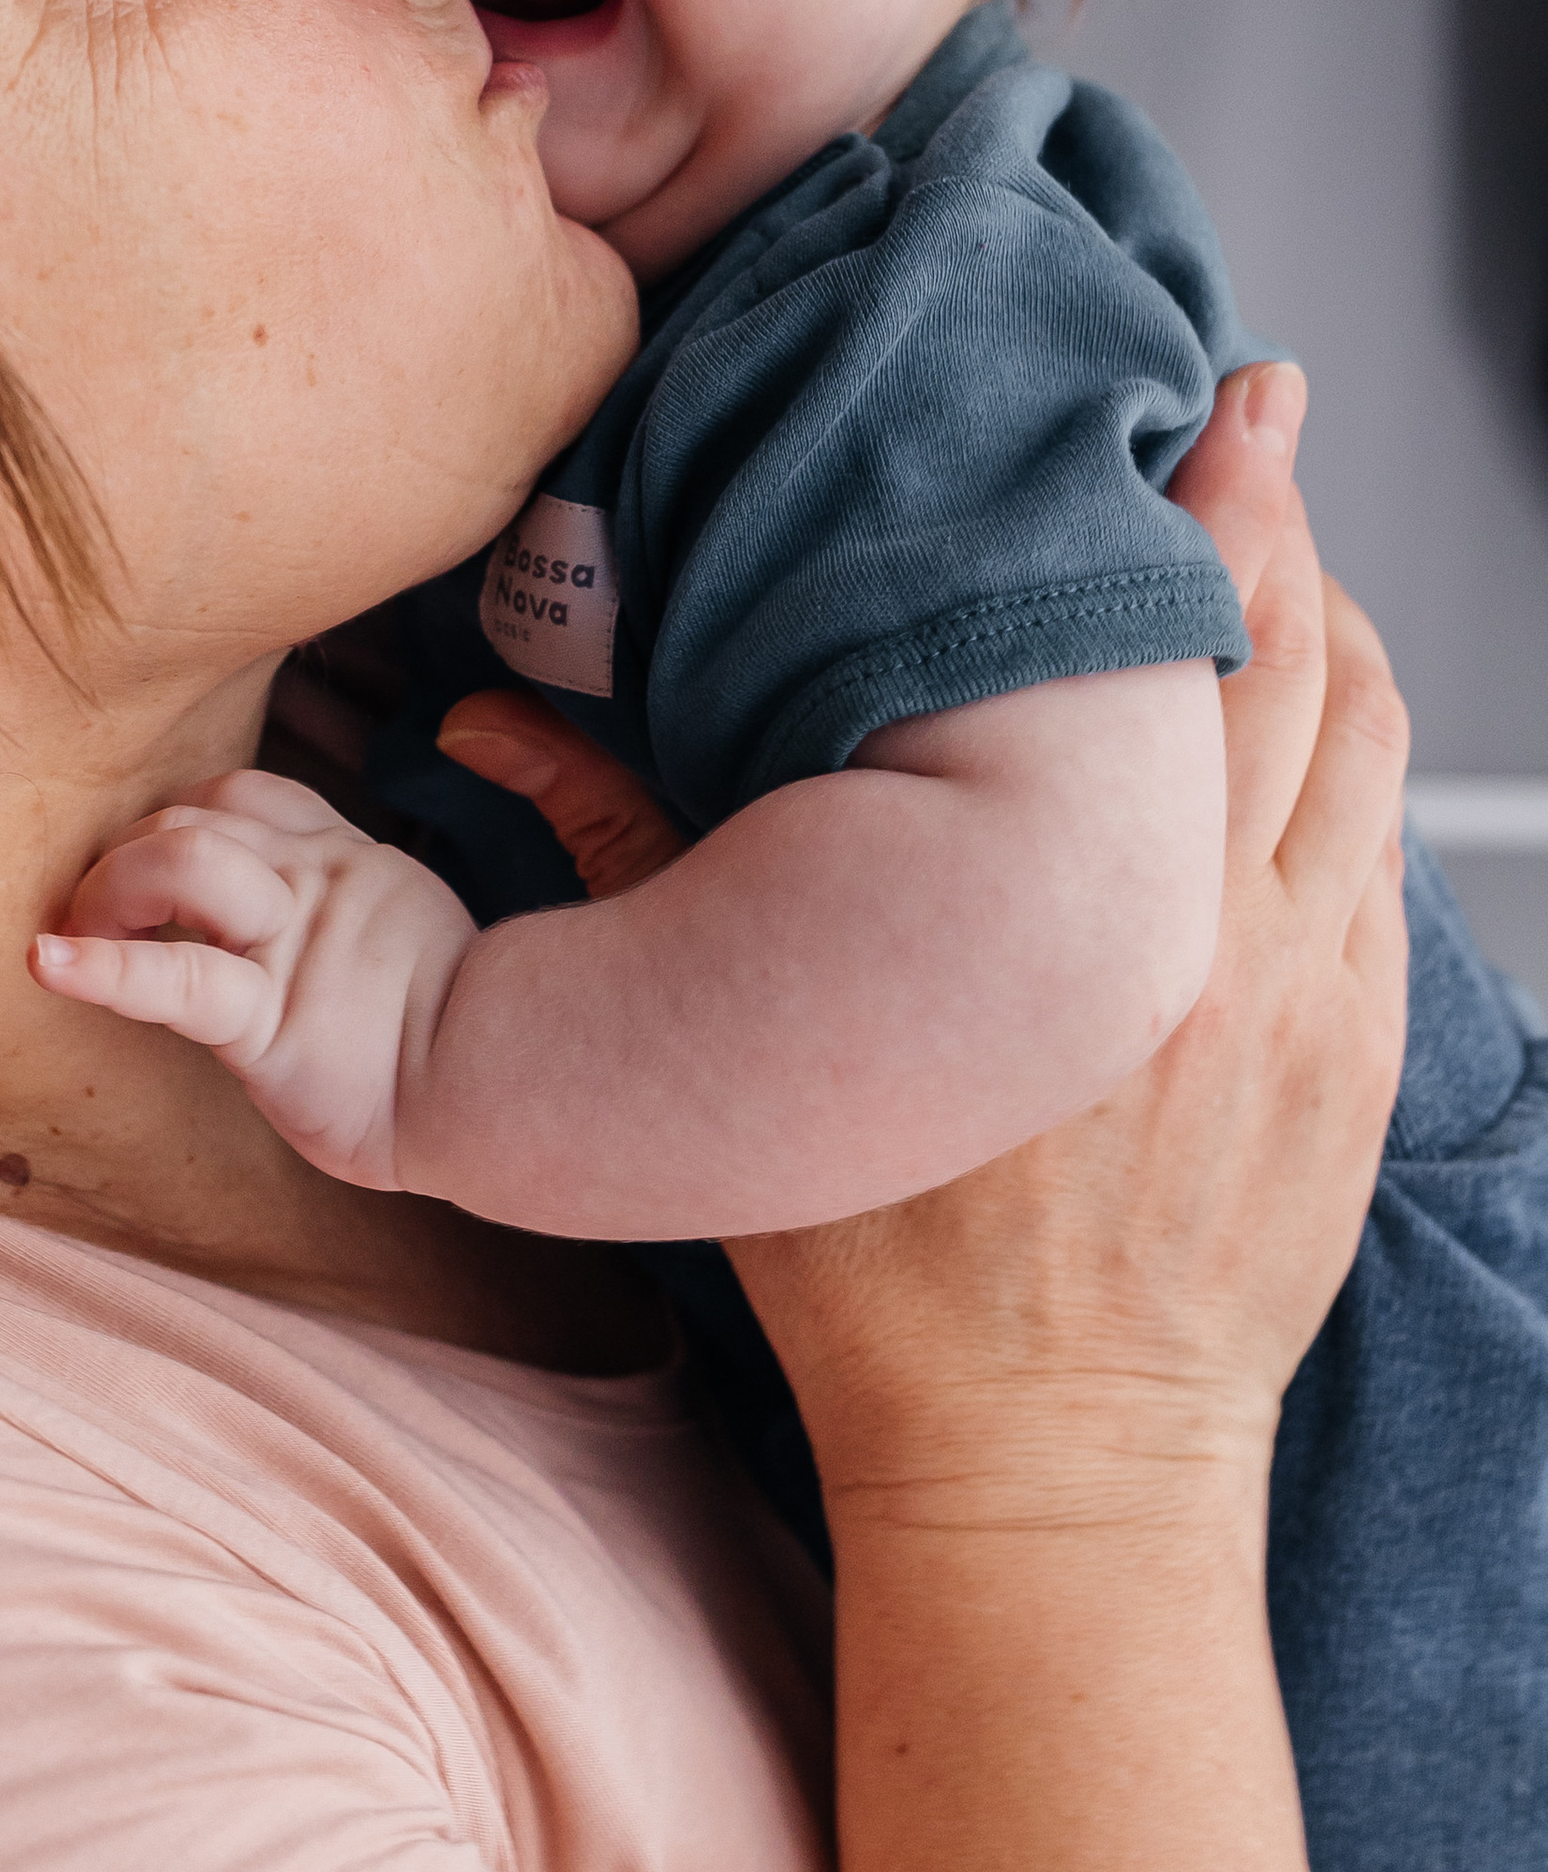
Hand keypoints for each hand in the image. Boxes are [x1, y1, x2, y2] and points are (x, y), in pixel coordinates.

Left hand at [28, 769, 474, 1190]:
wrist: (513, 1092)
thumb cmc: (485, 1022)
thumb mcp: (445, 904)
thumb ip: (469, 800)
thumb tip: (475, 720)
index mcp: (347, 860)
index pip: (244, 794)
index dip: (182, 817)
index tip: (153, 869)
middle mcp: (313, 882)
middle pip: (191, 817)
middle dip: (123, 857)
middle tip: (95, 919)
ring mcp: (290, 945)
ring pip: (181, 860)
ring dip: (108, 888)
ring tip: (78, 934)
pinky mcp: (270, 1020)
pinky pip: (175, 979)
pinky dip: (100, 968)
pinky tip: (47, 963)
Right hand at [435, 361, 1407, 1505]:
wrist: (1049, 1468)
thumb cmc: (887, 1288)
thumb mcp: (750, 1071)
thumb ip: (634, 867)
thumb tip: (488, 724)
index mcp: (1054, 923)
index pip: (1141, 650)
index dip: (1168, 510)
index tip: (1170, 409)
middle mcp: (1210, 939)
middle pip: (1282, 659)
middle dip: (1270, 516)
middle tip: (1248, 404)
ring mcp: (1307, 1000)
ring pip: (1361, 745)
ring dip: (1332, 624)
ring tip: (1288, 541)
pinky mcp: (1362, 1061)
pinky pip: (1383, 856)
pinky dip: (1356, 756)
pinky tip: (1316, 714)